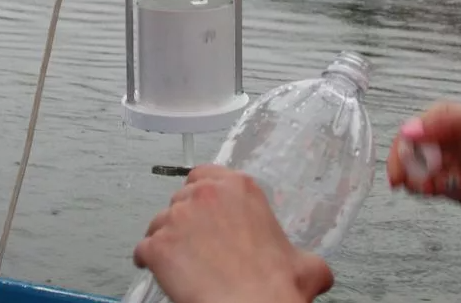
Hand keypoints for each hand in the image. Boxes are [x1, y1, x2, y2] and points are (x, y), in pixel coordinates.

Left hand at [133, 165, 332, 302]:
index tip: (202, 209)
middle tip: (196, 245)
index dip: (200, 193)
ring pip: (159, 221)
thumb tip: (316, 271)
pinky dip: (149, 261)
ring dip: (166, 239)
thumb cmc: (275, 288)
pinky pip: (143, 248)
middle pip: (181, 198)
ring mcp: (178, 217)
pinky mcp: (157, 243)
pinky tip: (162, 273)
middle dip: (185, 219)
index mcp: (240, 188)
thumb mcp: (306, 266)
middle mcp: (205, 194)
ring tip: (180, 263)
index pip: (204, 174)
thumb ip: (304, 258)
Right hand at [387, 102, 460, 205]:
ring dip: (427, 183)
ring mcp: (443, 165)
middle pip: (407, 159)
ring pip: (417, 176)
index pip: (407, 137)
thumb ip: (441, 123)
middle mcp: (436, 142)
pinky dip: (446, 190)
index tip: (399, 173)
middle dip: (411, 173)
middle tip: (424, 184)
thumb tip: (407, 131)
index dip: (399, 155)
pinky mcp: (453, 186)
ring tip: (448, 184)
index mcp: (438, 120)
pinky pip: (435, 190)